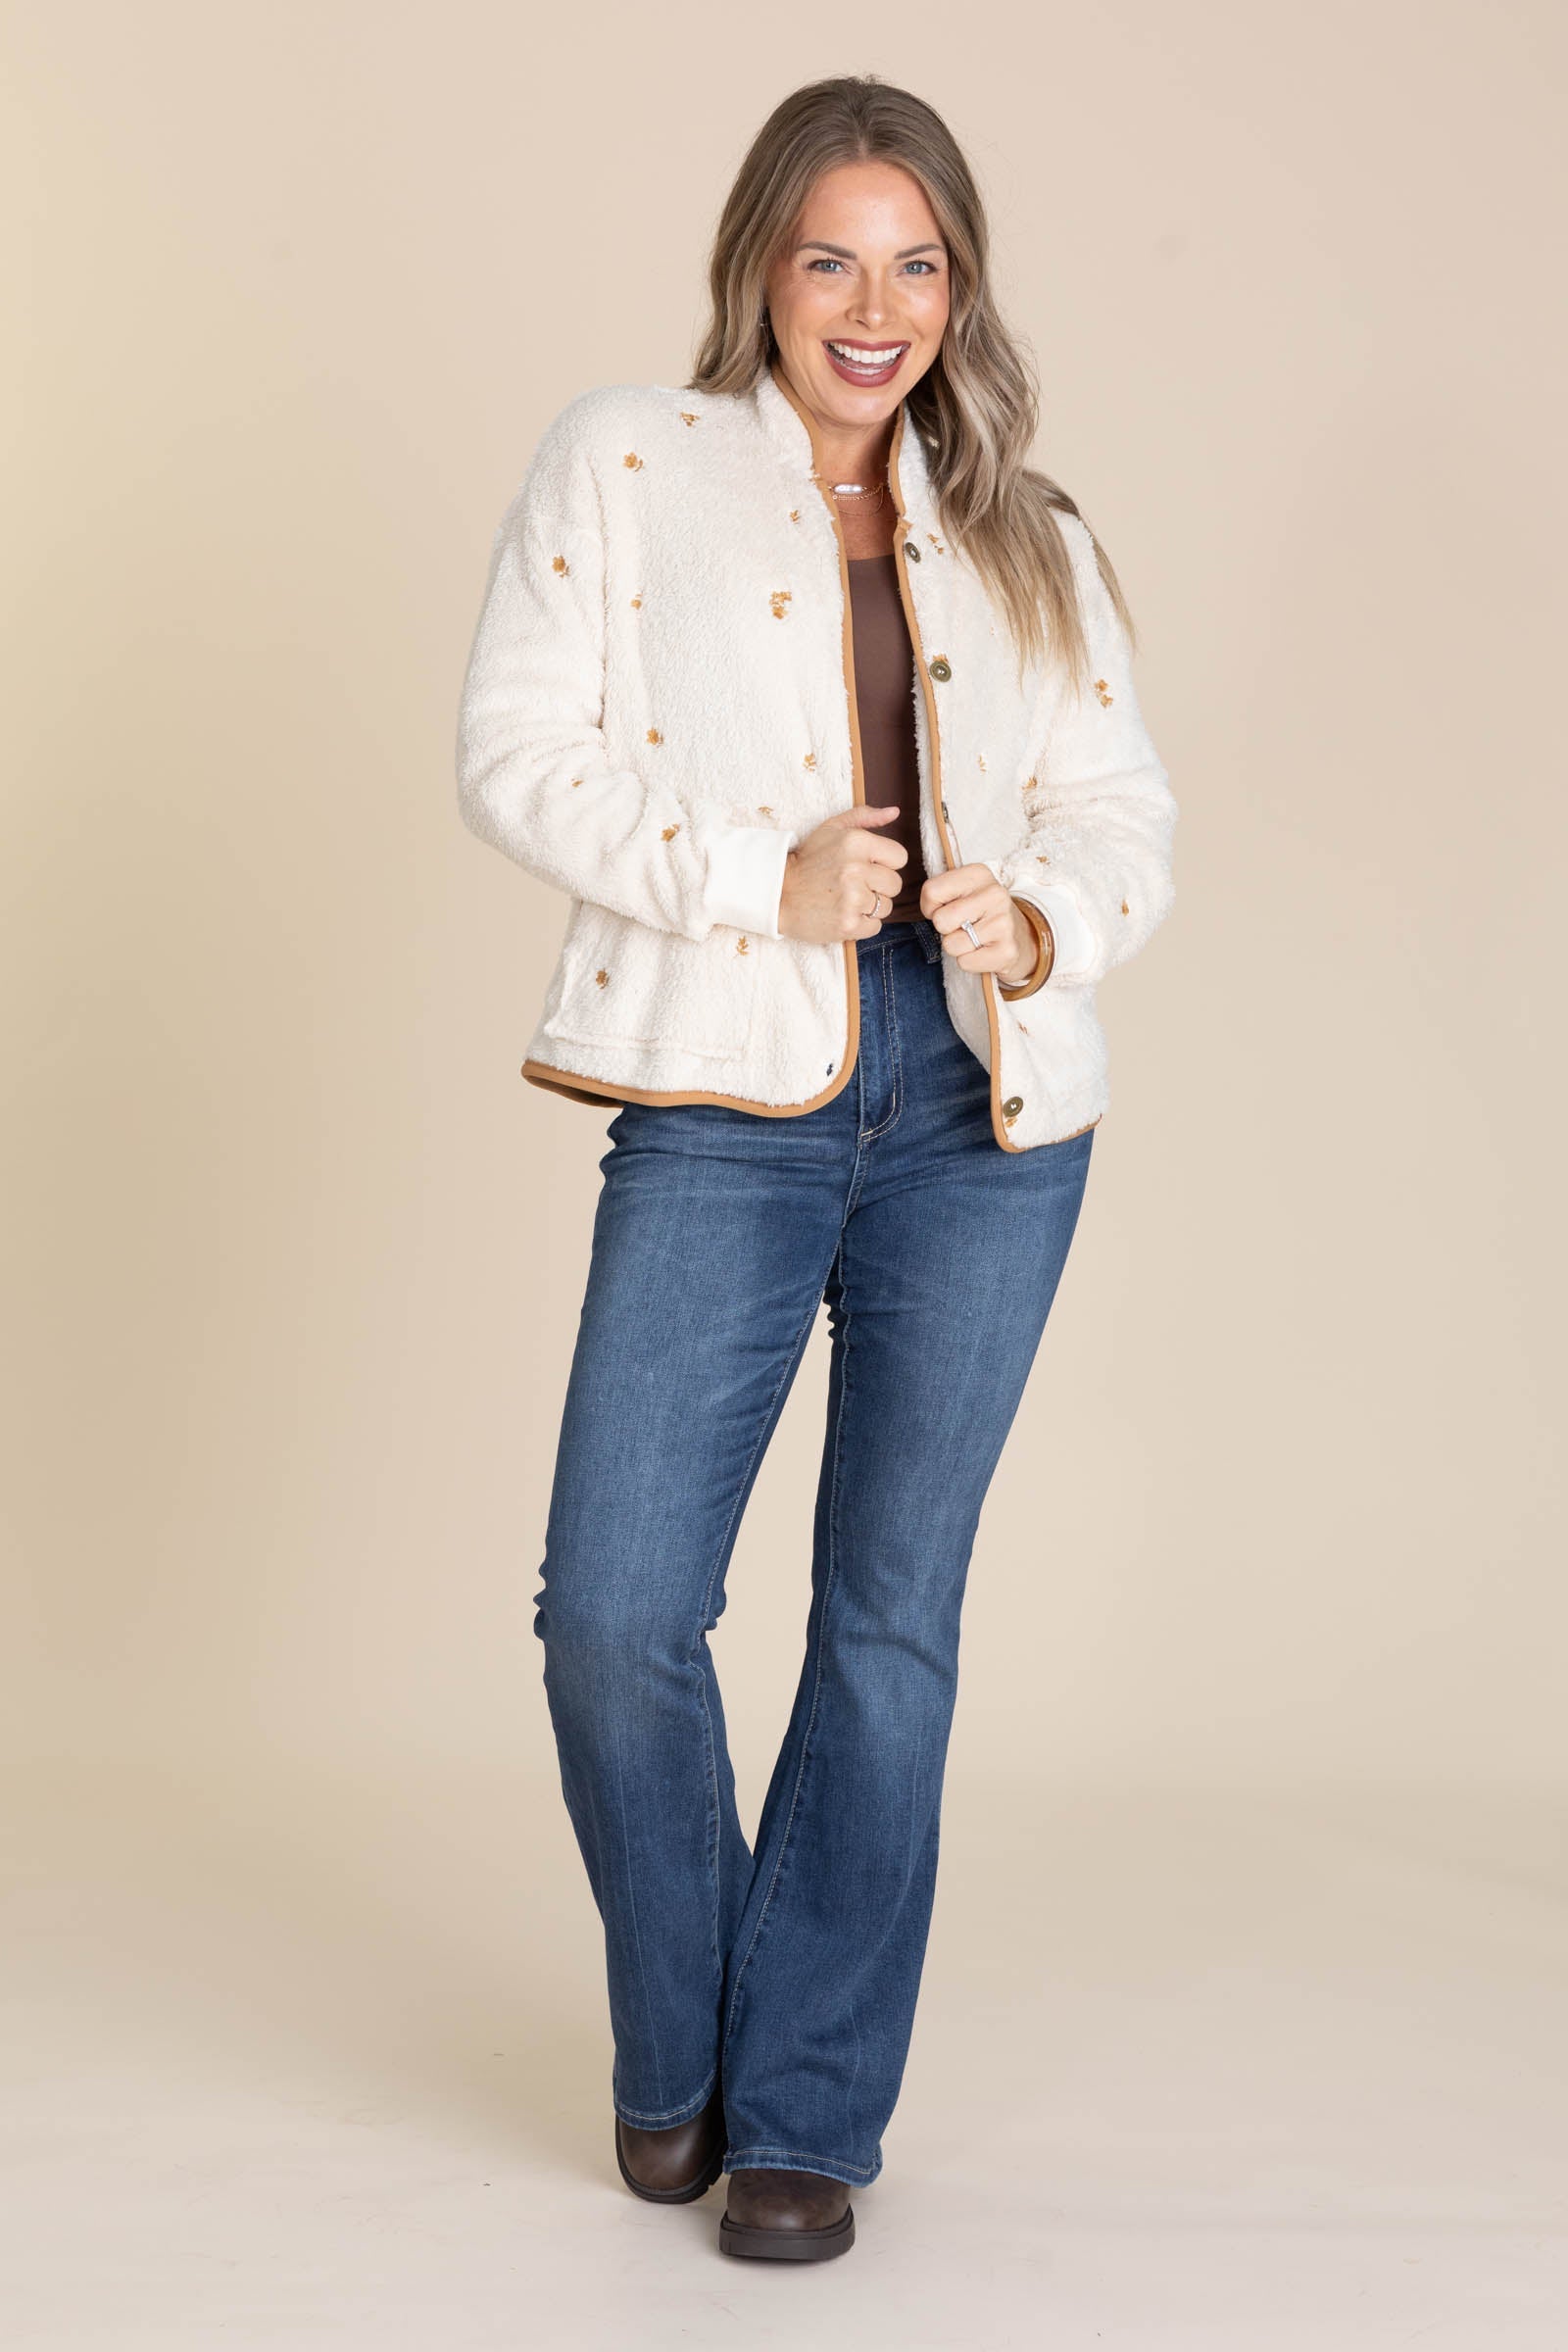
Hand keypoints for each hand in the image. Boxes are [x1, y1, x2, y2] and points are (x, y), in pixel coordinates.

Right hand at [778, 804, 907, 943]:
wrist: (778, 894)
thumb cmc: (807, 861)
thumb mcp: (831, 829)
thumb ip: (864, 817)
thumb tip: (895, 812)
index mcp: (857, 842)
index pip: (900, 857)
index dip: (885, 864)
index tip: (866, 867)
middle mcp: (856, 869)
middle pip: (895, 884)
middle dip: (878, 886)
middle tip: (853, 885)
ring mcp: (853, 899)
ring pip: (886, 907)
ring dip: (870, 906)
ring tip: (846, 899)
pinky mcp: (848, 925)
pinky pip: (875, 927)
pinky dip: (862, 924)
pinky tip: (843, 914)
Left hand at [920, 863, 1038, 983]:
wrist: (1019, 937)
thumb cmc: (979, 914)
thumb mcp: (959, 892)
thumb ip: (937, 895)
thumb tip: (932, 914)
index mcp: (979, 874)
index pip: (931, 891)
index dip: (930, 907)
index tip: (947, 909)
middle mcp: (995, 894)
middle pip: (940, 920)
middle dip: (945, 929)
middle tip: (963, 926)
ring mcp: (1003, 922)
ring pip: (951, 944)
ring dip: (957, 947)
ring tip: (975, 938)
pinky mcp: (1007, 950)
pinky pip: (964, 962)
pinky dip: (969, 962)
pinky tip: (984, 951)